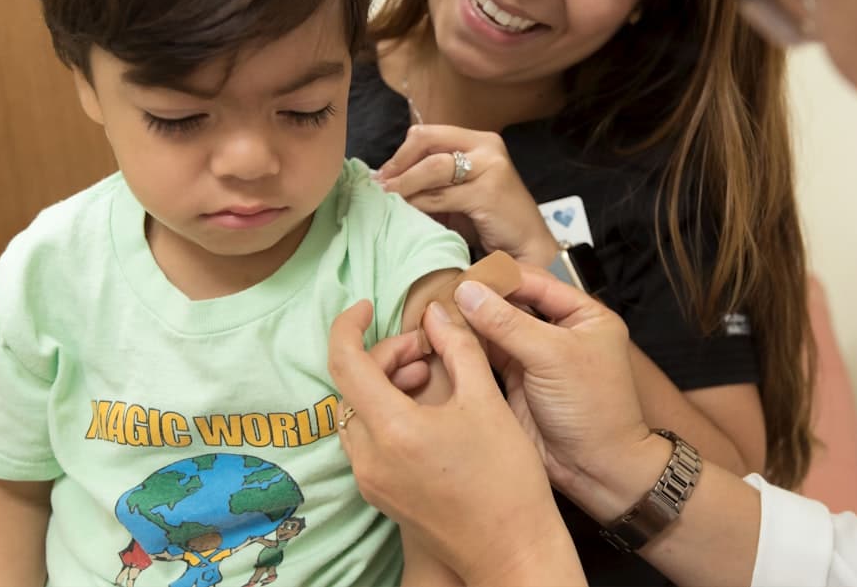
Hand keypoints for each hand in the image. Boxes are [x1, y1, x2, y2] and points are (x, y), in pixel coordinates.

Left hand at [328, 299, 575, 584]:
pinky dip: (386, 413)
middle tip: (428, 349)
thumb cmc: (507, 478)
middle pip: (352, 386)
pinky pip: (368, 439)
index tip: (366, 306)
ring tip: (430, 375)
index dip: (348, 326)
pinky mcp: (380, 495)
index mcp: (392, 429)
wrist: (512, 550)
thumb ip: (457, 347)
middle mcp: (369, 457)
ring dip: (385, 384)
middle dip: (385, 356)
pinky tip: (426, 410)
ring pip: (357, 412)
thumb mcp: (486, 399)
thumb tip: (436, 313)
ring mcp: (371, 480)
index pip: (344, 362)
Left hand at [375, 124, 558, 265]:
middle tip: (379, 187)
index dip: (400, 154)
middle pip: (426, 142)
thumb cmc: (490, 222)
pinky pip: (441, 195)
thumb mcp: (458, 194)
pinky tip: (406, 213)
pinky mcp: (489, 192)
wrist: (527, 248)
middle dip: (398, 165)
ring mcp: (490, 167)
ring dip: (403, 185)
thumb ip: (432, 182)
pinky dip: (418, 203)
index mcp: (479, 141)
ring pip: (432, 168)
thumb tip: (387, 181)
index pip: (428, 134)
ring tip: (386, 199)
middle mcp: (487, 146)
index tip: (382, 175)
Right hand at [452, 266, 652, 497]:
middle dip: (480, 300)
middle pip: (512, 303)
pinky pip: (487, 354)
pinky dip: (467, 346)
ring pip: (496, 328)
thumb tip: (468, 292)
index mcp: (584, 315)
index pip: (535, 282)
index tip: (464, 277)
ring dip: (469, 322)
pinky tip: (443, 338)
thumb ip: (508, 323)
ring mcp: (536, 356)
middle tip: (443, 294)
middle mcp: (559, 331)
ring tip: (437, 314)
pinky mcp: (516, 380)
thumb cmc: (595, 411)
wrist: (597, 470)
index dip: (499, 279)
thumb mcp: (553, 357)